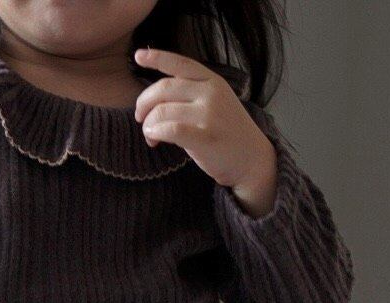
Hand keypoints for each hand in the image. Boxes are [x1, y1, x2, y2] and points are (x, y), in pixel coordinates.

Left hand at [133, 47, 278, 217]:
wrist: (251, 159)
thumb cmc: (227, 133)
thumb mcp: (216, 102)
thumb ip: (191, 94)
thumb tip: (156, 99)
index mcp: (211, 81)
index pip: (180, 64)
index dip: (157, 58)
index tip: (138, 57)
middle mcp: (210, 93)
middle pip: (163, 89)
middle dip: (144, 103)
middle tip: (140, 117)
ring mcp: (209, 115)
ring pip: (163, 111)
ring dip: (148, 124)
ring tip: (150, 136)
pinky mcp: (205, 138)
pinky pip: (171, 130)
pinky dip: (155, 133)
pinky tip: (154, 139)